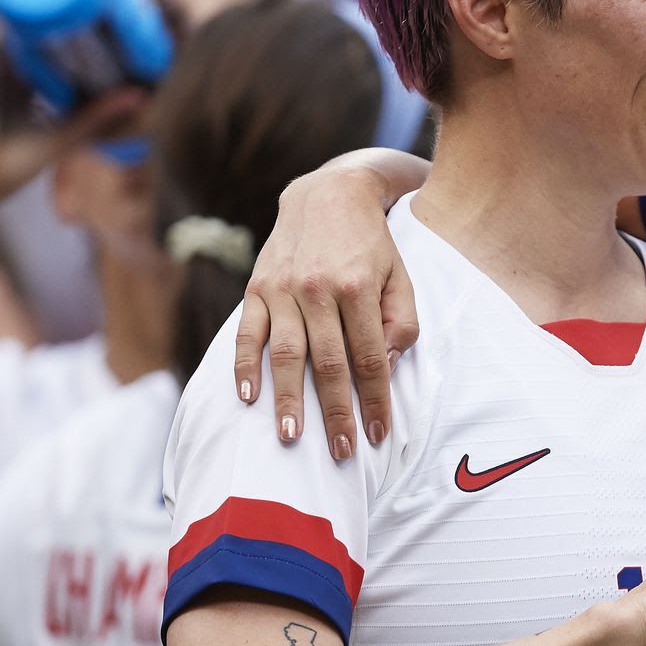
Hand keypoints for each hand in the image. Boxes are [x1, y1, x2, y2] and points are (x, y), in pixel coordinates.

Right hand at [0, 25, 146, 214]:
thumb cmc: (12, 164)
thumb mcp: (64, 135)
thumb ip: (96, 115)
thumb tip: (138, 95)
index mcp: (31, 83)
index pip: (59, 45)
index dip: (82, 26)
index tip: (111, 8)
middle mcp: (13, 67)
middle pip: (43, 25)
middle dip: (67, 4)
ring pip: (23, 18)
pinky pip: (0, 25)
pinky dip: (18, 6)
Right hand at [236, 157, 418, 457]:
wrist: (327, 194)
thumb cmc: (371, 244)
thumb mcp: (400, 276)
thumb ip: (401, 321)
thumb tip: (388, 367)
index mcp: (359, 287)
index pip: (370, 357)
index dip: (376, 399)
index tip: (380, 433)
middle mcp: (318, 288)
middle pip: (329, 363)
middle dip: (336, 412)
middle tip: (341, 451)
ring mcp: (283, 288)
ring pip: (286, 354)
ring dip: (288, 400)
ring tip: (291, 438)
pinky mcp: (257, 286)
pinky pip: (247, 332)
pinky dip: (244, 366)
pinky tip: (248, 398)